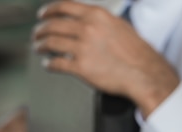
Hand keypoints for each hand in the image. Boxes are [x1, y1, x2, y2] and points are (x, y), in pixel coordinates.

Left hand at [33, 1, 179, 117]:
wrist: (144, 74)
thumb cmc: (135, 53)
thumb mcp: (118, 26)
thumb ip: (99, 21)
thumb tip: (84, 19)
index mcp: (96, 15)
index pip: (64, 7)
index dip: (48, 10)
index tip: (42, 15)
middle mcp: (87, 29)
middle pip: (53, 25)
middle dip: (40, 29)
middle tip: (36, 34)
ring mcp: (83, 48)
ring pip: (51, 43)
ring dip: (40, 45)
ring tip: (37, 48)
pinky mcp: (81, 68)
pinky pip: (56, 63)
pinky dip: (48, 63)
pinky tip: (47, 64)